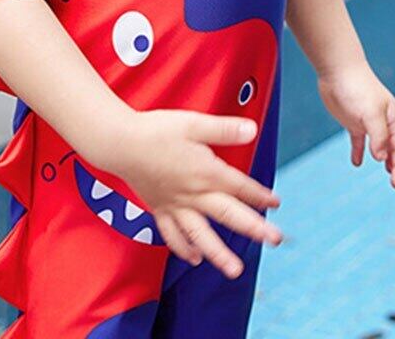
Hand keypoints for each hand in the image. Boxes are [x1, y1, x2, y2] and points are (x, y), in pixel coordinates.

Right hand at [103, 108, 283, 278]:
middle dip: (254, 228)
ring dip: (219, 253)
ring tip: (234, 271)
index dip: (259, 194)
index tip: (275, 202)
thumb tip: (253, 130)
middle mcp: (193, 194)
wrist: (119, 142)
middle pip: (229, 214)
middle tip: (275, 240)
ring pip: (201, 234)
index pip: (240, 186)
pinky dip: (184, 248)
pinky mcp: (159, 208)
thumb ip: (224, 129)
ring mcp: (175, 205)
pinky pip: (172, 234)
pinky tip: (195, 259)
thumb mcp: (193, 123)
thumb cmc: (156, 130)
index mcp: (206, 172)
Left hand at [316, 61, 394, 187]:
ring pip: (384, 144)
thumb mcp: (370, 112)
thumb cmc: (357, 89)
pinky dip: (359, 152)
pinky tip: (356, 163)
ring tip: (388, 173)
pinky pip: (359, 140)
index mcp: (394, 118)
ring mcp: (369, 121)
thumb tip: (382, 159)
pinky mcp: (353, 120)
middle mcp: (385, 121)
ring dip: (388, 159)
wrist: (337, 70)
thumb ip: (378, 135)